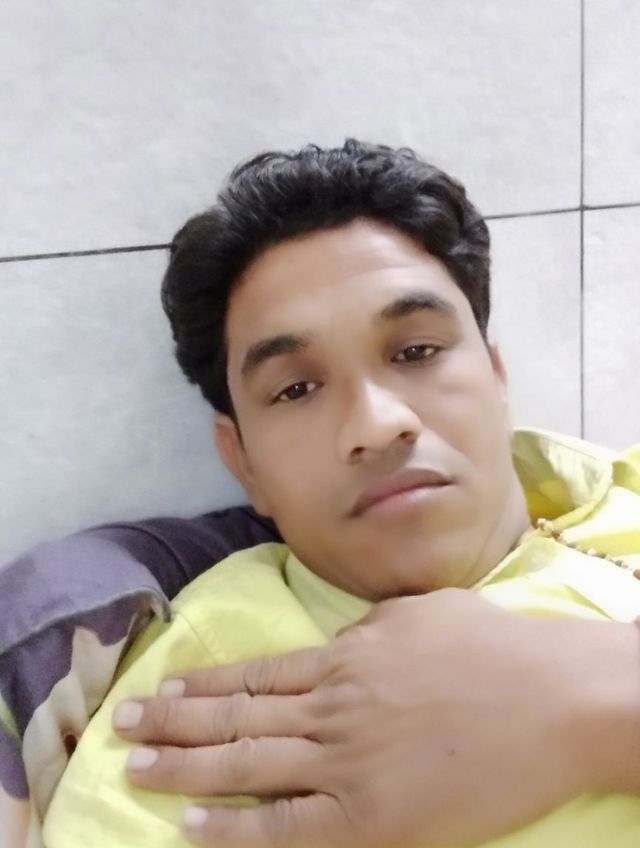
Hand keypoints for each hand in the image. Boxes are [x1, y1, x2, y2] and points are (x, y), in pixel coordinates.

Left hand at [113, 589, 639, 846]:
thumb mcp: (421, 615)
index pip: (256, 675)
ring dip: (184, 767)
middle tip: (122, 726)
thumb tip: (339, 642)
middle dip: (172, 722)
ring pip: (247, 764)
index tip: (162, 689)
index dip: (204, 685)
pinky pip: (288, 826)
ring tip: (135, 768)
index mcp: (345, 656)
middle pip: (235, 716)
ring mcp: (347, 761)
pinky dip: (236, 828)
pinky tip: (193, 827)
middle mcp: (332, 706)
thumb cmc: (494, 648)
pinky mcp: (372, 815)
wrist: (552, 699)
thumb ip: (369, 630)